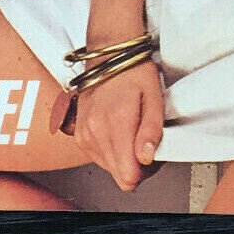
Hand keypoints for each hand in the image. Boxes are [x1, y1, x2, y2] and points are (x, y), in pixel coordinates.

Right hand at [73, 60, 162, 191]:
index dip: (146, 171)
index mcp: (116, 122)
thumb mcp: (154, 97)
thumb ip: (152, 130)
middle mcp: (95, 132)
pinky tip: (117, 130)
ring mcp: (84, 135)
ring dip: (123, 157)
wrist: (107, 57)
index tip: (151, 153)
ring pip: (110, 169)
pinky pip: (99, 158)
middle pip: (119, 176)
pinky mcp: (79, 136)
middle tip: (144, 140)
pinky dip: (111, 150)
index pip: (129, 176)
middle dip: (136, 165)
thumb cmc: (133, 72)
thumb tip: (147, 159)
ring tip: (131, 131)